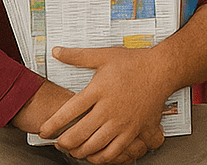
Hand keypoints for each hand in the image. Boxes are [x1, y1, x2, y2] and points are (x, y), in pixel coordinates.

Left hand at [39, 46, 169, 164]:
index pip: (69, 112)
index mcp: (98, 90)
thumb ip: (78, 56)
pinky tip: (94, 156)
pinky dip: (101, 157)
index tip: (44, 130)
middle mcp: (108, 109)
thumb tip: (56, 51)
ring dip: (79, 151)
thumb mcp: (103, 55)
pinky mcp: (134, 130)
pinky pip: (115, 151)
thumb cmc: (134, 62)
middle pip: (79, 133)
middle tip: (56, 143)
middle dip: (63, 142)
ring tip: (72, 150)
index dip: (53, 125)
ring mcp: (122, 122)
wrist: (162, 70)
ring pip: (95, 146)